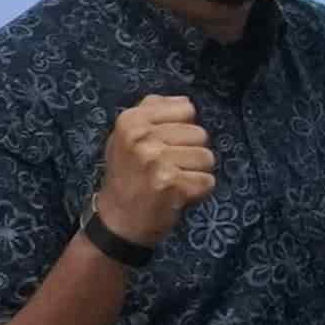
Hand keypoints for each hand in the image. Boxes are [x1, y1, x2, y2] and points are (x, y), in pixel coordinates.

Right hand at [93, 93, 217, 241]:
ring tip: (173, 182)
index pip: (186, 108)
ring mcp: (157, 161)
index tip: (165, 146)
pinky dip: (198, 192)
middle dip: (190, 153)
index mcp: (131, 120)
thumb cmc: (127, 176)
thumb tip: (186, 101)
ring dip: (196, 173)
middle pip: (200, 134)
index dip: (182, 129)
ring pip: (207, 158)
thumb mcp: (126, 136)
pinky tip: (177, 196)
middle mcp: (142, 137)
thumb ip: (152, 112)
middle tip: (167, 169)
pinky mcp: (172, 185)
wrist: (117, 222)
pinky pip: (208, 181)